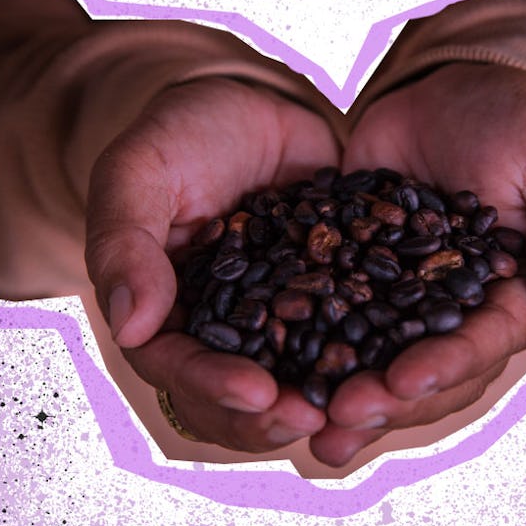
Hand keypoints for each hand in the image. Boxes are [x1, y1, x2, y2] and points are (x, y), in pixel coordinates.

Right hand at [85, 77, 338, 451]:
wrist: (249, 107)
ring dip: (323, 398)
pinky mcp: (326, 293)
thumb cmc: (180, 136)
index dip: (212, 387)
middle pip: (236, 395)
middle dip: (272, 416)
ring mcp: (278, 315)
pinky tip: (401, 358)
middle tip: (316, 418)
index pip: (177, 366)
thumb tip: (129, 328)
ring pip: (293, 378)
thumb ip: (124, 245)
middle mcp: (222, 326)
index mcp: (164, 311)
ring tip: (361, 404)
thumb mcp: (139, 174)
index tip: (257, 394)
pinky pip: (346, 331)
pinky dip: (369, 351)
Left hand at [309, 62, 525, 466]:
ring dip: (341, 390)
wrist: (448, 91)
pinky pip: (326, 308)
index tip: (404, 380)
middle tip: (339, 417)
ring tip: (304, 423)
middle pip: (421, 366)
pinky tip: (272, 369)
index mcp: (510, 298)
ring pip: (371, 353)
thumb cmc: (519, 124)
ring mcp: (397, 294)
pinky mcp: (351, 269)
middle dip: (384, 396)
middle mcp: (451, 310)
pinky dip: (303, 339)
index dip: (445, 366)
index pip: (483, 343)